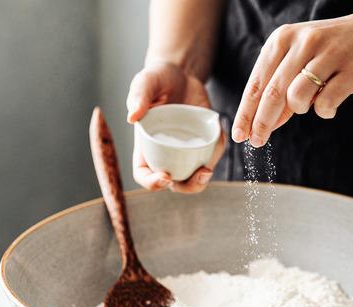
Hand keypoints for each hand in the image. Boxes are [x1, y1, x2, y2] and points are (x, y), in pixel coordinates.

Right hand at [127, 60, 225, 192]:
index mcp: (146, 145)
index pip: (144, 174)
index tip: (165, 177)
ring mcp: (185, 150)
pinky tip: (220, 138)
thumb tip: (132, 117)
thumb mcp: (145, 82)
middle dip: (187, 186)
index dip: (152, 183)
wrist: (180, 73)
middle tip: (199, 174)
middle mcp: (165, 152)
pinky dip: (217, 151)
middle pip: (174, 183)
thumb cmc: (157, 79)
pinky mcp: (203, 142)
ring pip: (194, 175)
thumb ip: (138, 96)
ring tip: (207, 168)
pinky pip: (211, 154)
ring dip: (203, 178)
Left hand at [230, 10, 352, 146]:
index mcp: (283, 39)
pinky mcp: (350, 70)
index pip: (256, 83)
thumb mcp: (302, 59)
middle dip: (261, 123)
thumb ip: (282, 88)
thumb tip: (263, 124)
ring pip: (297, 98)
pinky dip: (325, 111)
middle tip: (257, 142)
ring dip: (300, 109)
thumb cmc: (336, 49)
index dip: (245, 113)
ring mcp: (328, 54)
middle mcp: (302, 42)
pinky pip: (325, 104)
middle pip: (272, 94)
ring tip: (312, 101)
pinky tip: (331, 103)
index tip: (239, 135)